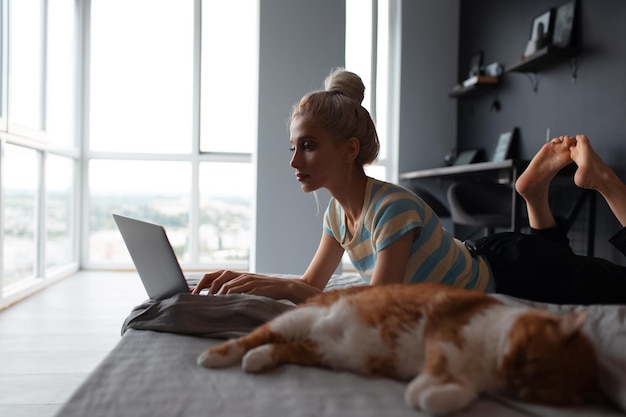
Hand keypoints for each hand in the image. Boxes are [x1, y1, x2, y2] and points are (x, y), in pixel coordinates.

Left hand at [191, 270, 321, 302]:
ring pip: (226, 285)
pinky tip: (223, 303)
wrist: (286, 287)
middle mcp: (241, 275)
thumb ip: (235, 290)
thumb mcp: (249, 287)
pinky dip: (228, 297)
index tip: (190, 293)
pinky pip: (238, 291)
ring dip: (215, 294)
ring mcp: (248, 281)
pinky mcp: (255, 287)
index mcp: (237, 275)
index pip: (214, 275)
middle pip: (217, 277)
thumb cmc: (266, 290)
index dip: (200, 283)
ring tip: (208, 303)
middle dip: (203, 287)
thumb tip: (217, 299)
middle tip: (194, 298)